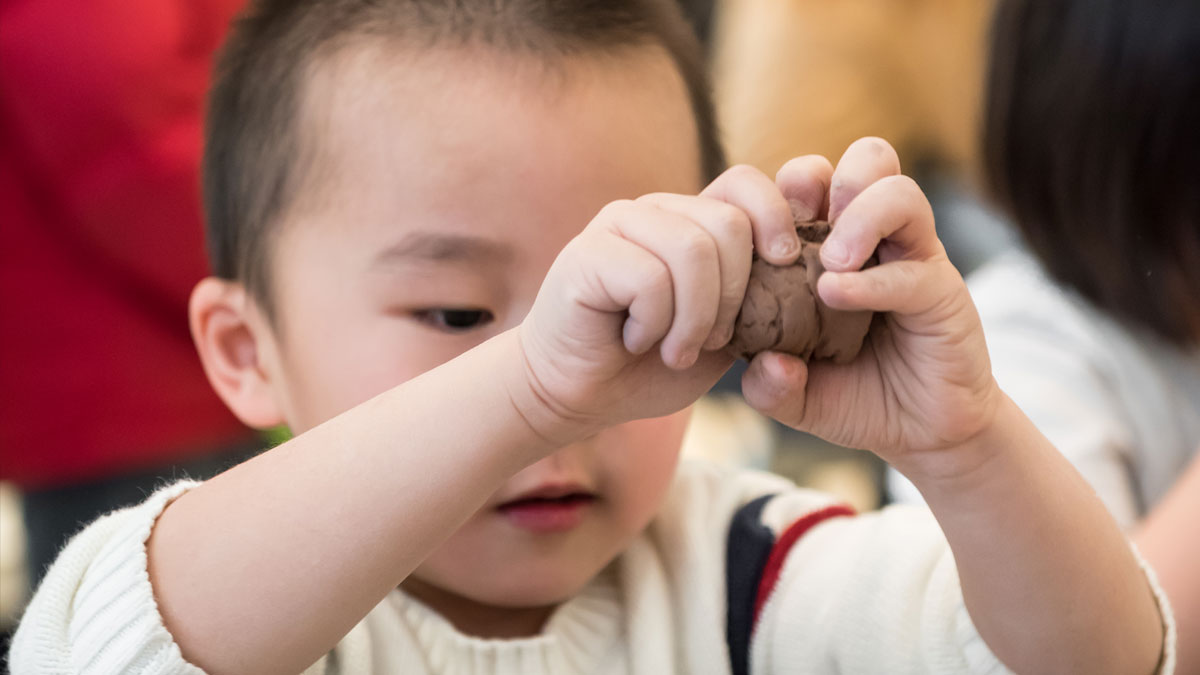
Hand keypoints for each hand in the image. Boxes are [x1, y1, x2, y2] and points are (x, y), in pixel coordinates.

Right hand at [513, 165, 798, 442]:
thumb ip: (761, 302)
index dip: (776, 214)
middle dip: (734, 296)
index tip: (785, 261)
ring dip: (695, 318)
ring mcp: (617, 225)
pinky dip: (655, 325)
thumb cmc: (650, 364)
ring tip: (675, 349)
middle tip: (710, 341)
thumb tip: (819, 275)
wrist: (579, 395)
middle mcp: (655, 211)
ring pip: (693, 250)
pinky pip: (650, 279)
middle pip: (728, 223)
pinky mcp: (586, 253)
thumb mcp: (724, 334)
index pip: (745, 183)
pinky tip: (635, 341)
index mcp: (690, 220)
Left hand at [740, 138, 1002, 477]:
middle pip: (863, 159)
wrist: (919, 434)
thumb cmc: (854, 397)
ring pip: (898, 191)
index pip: (804, 183)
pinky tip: (837, 297)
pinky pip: (912, 267)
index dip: (772, 195)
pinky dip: (870, 280)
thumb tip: (766, 366)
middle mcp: (875, 239)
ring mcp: (912, 258)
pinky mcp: (942, 290)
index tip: (751, 241)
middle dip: (818, 178)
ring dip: (857, 217)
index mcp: (830, 244)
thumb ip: (769, 387)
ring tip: (830, 264)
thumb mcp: (795, 398)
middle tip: (792, 230)